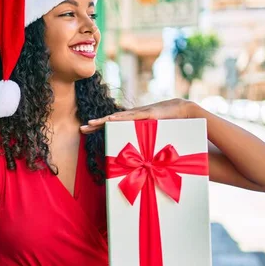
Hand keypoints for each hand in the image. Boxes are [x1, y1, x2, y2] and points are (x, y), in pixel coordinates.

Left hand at [80, 99, 195, 133]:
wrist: (183, 110)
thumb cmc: (168, 122)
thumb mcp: (153, 133)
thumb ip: (144, 140)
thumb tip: (138, 155)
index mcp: (132, 121)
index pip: (111, 124)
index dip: (99, 126)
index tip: (86, 130)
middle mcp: (132, 116)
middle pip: (110, 120)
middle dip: (95, 125)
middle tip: (81, 129)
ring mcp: (139, 114)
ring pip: (117, 118)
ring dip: (103, 120)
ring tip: (91, 124)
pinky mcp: (147, 114)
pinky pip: (131, 116)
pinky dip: (120, 117)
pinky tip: (110, 118)